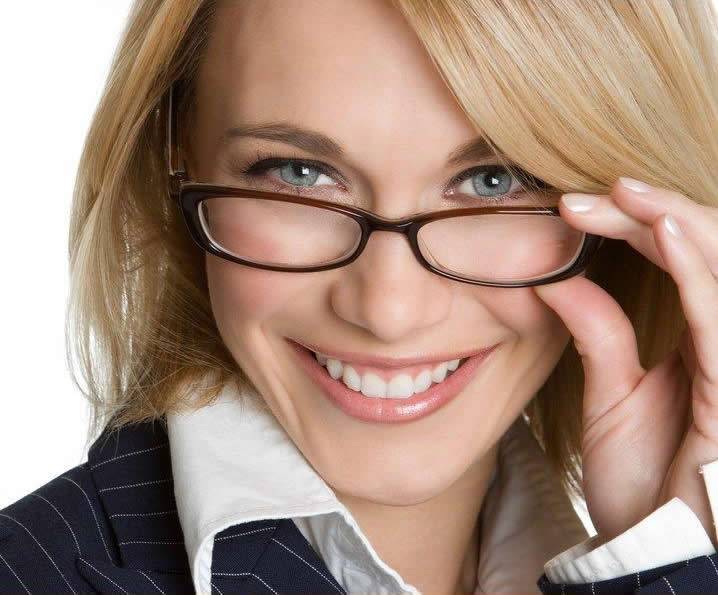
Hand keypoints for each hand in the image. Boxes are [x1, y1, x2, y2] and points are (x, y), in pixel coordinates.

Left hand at [532, 177, 717, 545]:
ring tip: (626, 192)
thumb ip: (598, 333)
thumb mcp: (612, 397)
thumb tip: (555, 279)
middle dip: (654, 213)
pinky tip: (665, 230)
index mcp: (702, 342)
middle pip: (707, 251)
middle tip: (597, 191)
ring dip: (676, 222)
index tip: (575, 206)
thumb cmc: (643, 481)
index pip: (680, 259)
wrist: (654, 548)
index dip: (638, 224)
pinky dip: (698, 270)